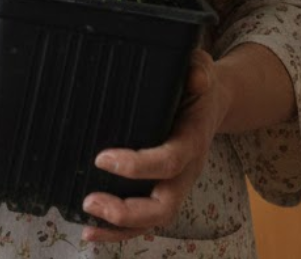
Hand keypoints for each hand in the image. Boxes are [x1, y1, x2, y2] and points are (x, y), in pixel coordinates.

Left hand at [79, 49, 224, 243]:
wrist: (213, 102)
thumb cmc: (198, 85)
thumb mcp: (201, 69)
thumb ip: (197, 69)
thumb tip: (196, 74)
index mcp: (192, 141)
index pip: (169, 161)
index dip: (138, 166)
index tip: (103, 158)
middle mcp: (186, 171)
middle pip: (164, 206)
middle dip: (127, 211)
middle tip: (91, 200)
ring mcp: (175, 185)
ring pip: (153, 221)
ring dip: (120, 228)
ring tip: (87, 225)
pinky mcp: (162, 189)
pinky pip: (144, 219)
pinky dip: (120, 231)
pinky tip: (91, 231)